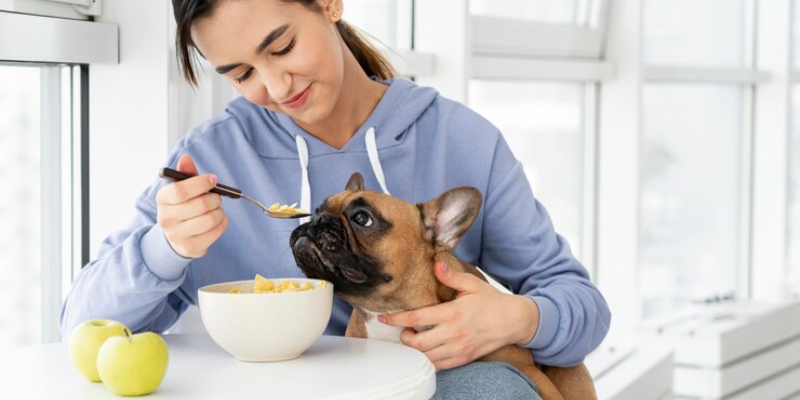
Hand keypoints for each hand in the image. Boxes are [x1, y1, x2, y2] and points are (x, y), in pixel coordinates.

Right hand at [155, 154, 228, 257]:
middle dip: (215, 198)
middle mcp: (166, 219)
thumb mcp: (181, 188)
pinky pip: (216, 231)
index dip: (201, 183)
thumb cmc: (182, 206)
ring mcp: (177, 236)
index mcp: (162, 199)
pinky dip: (223, 223)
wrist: (176, 236)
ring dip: (220, 211)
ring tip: (216, 209)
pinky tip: (218, 220)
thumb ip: (185, 173)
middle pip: (201, 205)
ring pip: (211, 219)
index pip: (181, 190)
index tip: (213, 179)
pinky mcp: (191, 248)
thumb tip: (186, 158)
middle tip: (216, 196)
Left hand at [380, 260, 539, 369]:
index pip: (416, 319)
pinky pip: (439, 365)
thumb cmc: (491, 301)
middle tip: (403, 330)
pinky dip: (428, 360)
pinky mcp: (464, 359)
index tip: (384, 316)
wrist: (513, 321)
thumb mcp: (472, 284)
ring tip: (413, 340)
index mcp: (452, 313)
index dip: (396, 318)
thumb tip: (436, 264)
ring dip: (414, 351)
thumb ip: (451, 276)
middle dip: (404, 337)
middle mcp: (453, 333)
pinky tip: (426, 351)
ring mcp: (459, 349)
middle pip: (417, 343)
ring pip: (426, 357)